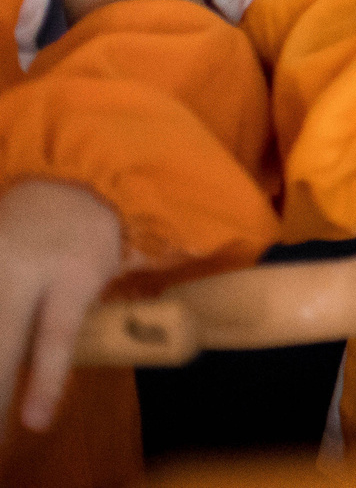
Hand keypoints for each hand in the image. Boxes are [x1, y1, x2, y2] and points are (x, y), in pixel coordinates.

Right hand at [0, 180, 121, 430]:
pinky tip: (3, 341)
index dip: (45, 383)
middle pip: (4, 337)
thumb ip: (65, 326)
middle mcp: (24, 266)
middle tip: (0, 428)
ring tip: (1, 398)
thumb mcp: (94, 279)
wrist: (67, 177)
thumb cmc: (89, 238)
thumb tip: (32, 378)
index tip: (35, 424)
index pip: (55, 335)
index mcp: (73, 273)